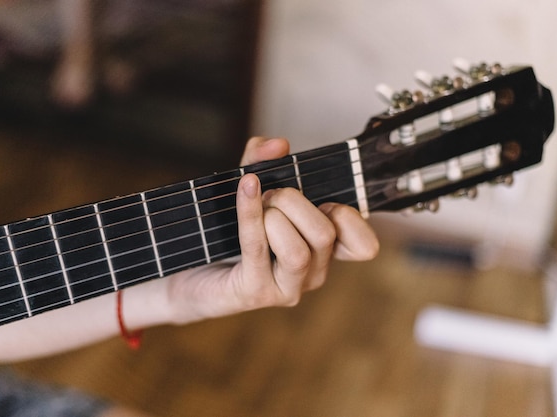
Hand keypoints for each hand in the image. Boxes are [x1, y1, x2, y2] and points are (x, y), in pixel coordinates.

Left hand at [159, 137, 378, 321]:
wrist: (192, 273)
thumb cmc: (229, 233)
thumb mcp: (252, 191)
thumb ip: (264, 162)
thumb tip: (278, 144)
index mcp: (324, 253)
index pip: (364, 247)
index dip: (349, 217)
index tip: (322, 201)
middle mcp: (312, 274)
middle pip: (324, 235)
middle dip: (294, 201)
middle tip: (270, 194)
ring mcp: (286, 288)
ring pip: (298, 250)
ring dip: (272, 214)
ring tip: (256, 205)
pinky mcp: (256, 292)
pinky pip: (258, 247)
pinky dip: (250, 211)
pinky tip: (245, 187)